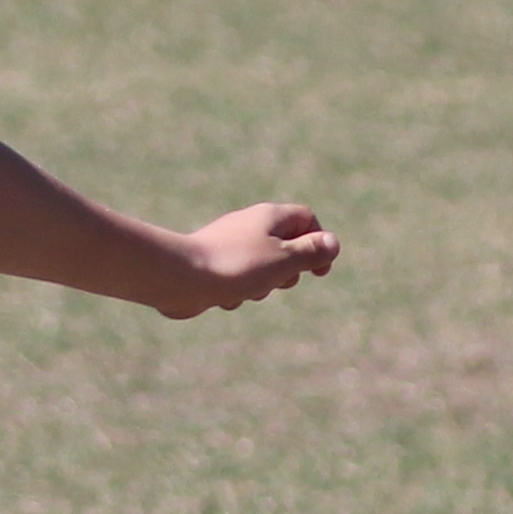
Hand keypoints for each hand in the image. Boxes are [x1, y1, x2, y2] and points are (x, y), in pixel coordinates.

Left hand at [164, 203, 337, 318]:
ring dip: (263, 286)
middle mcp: (250, 225)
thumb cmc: (236, 266)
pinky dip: (237, 291)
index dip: (318, 242)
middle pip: (286, 245)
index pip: (306, 218)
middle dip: (289, 270)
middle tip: (280, 281)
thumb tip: (332, 243)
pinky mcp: (214, 264)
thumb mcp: (283, 260)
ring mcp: (230, 244)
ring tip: (249, 290)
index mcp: (270, 216)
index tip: (319, 269)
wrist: (180, 278)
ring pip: (262, 267)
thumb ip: (310, 253)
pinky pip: (238, 279)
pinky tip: (225, 297)